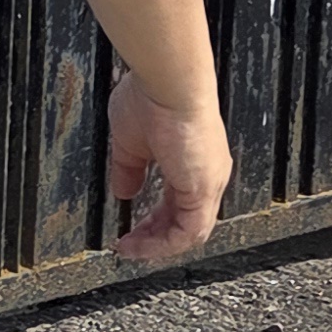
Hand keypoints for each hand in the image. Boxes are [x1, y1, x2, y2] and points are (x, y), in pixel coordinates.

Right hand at [107, 75, 231, 263]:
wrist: (168, 83)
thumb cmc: (152, 97)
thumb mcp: (131, 142)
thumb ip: (129, 170)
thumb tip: (123, 191)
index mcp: (192, 161)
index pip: (177, 203)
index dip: (153, 220)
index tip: (130, 229)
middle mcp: (206, 174)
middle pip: (184, 222)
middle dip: (153, 236)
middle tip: (129, 244)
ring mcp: (208, 182)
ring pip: (189, 232)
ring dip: (157, 244)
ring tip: (130, 248)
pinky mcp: (203, 189)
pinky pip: (188, 231)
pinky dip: (164, 243)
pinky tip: (140, 243)